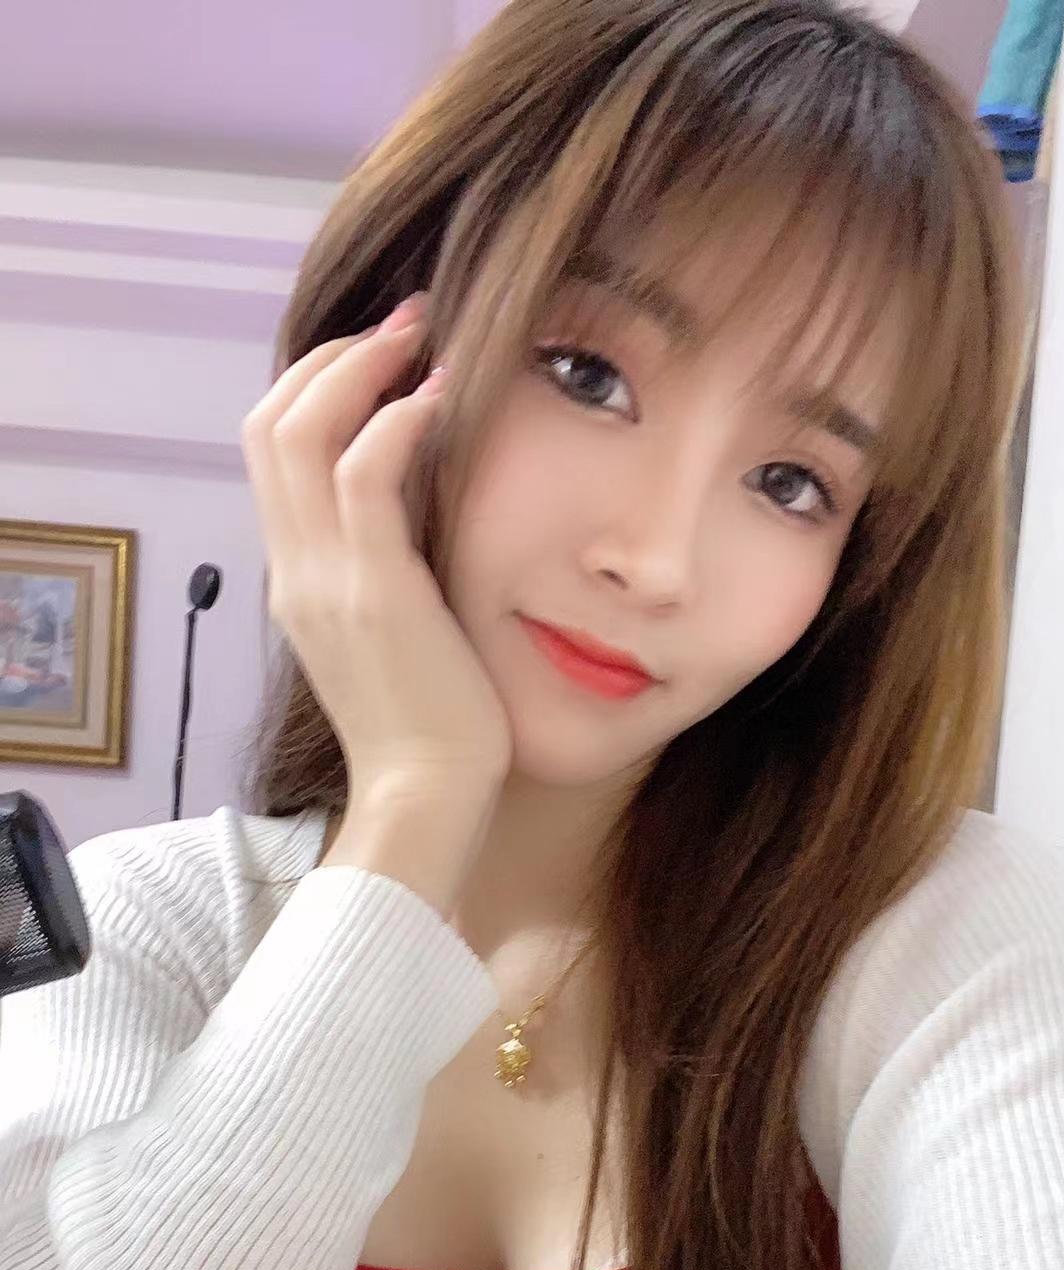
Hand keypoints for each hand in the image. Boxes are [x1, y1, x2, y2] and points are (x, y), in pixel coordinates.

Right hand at [240, 296, 512, 797]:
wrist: (426, 796)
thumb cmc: (431, 726)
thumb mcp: (394, 633)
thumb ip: (386, 571)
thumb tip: (422, 512)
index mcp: (296, 579)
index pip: (269, 454)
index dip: (316, 388)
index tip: (383, 359)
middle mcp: (295, 570)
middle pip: (266, 425)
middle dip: (333, 356)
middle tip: (404, 324)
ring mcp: (324, 578)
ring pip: (297, 432)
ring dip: (362, 367)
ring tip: (423, 338)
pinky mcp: (372, 590)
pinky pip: (363, 474)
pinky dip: (397, 419)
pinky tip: (442, 398)